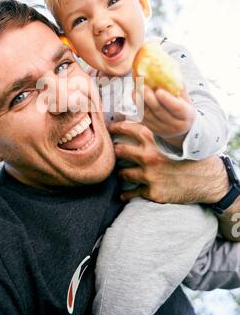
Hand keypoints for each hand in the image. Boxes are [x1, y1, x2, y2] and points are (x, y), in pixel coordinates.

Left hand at [108, 121, 228, 204]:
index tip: (108, 129)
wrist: (206, 179)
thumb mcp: (173, 139)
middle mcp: (148, 156)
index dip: (115, 128)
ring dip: (120, 174)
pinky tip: (123, 194)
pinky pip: (132, 193)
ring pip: (123, 173)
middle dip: (114, 152)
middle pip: (120, 151)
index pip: (127, 128)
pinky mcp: (152, 191)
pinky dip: (126, 194)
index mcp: (153, 139)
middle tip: (110, 153)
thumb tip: (139, 120)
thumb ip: (156, 131)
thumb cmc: (189, 156)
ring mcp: (149, 175)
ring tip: (120, 174)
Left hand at [139, 85, 195, 147]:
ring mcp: (162, 129)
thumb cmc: (182, 107)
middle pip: (159, 112)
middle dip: (149, 99)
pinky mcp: (152, 129)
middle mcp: (175, 125)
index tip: (159, 91)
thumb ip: (178, 87)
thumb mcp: (185, 98)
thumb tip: (169, 70)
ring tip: (136, 88)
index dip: (167, 100)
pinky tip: (135, 95)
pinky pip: (143, 118)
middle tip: (142, 87)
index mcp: (186, 115)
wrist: (181, 127)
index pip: (177, 108)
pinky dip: (138, 106)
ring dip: (140, 101)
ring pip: (149, 115)